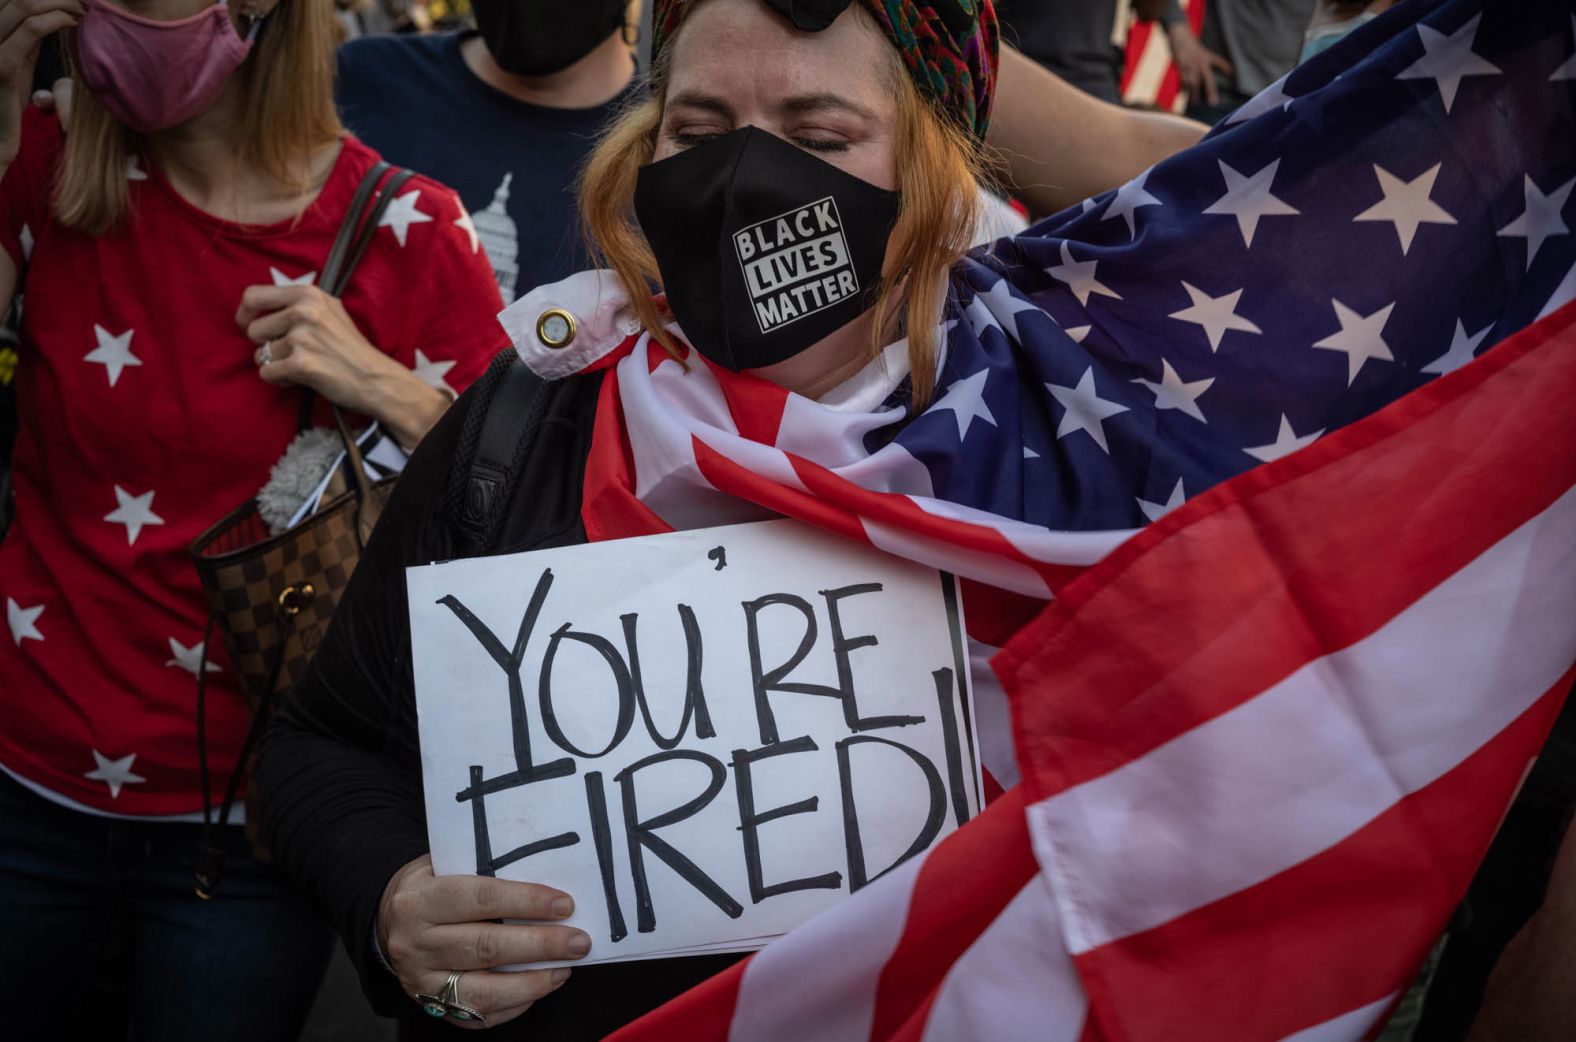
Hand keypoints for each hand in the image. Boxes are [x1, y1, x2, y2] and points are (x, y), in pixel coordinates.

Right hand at [0, 0, 82, 172]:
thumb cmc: (8, 99)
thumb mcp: (18, 60)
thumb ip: (27, 36)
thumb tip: (50, 13)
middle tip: (83, 2)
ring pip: (24, 5)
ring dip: (60, 3)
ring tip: (82, 11)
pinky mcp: (1, 65)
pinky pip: (30, 30)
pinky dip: (56, 20)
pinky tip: (73, 23)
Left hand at [236, 282, 447, 447]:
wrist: (376, 378)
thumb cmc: (351, 348)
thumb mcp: (330, 311)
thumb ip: (298, 303)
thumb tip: (256, 306)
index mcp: (308, 294)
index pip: (253, 296)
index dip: (244, 314)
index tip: (248, 326)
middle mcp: (304, 312)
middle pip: (254, 330)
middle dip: (265, 345)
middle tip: (288, 353)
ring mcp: (303, 338)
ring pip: (261, 354)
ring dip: (276, 364)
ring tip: (301, 366)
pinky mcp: (302, 364)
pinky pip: (267, 373)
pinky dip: (279, 379)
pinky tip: (300, 378)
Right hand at [378, 855, 589, 1029]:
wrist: (388, 920)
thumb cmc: (432, 885)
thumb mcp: (446, 864)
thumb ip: (487, 872)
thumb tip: (547, 882)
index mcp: (420, 900)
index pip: (480, 899)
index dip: (526, 902)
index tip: (564, 905)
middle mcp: (415, 943)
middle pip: (485, 947)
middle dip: (540, 945)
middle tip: (578, 941)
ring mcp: (421, 980)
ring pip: (483, 990)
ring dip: (532, 982)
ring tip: (565, 968)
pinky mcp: (431, 1006)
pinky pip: (478, 1015)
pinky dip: (515, 1004)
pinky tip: (540, 987)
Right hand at [1166, 22, 1232, 107]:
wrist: (1180, 35)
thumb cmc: (1192, 47)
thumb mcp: (1203, 54)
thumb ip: (1207, 65)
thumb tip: (1213, 77)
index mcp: (1208, 58)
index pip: (1222, 65)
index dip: (1229, 72)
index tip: (1235, 81)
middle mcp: (1201, 62)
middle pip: (1208, 79)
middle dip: (1211, 91)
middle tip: (1214, 103)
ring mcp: (1191, 65)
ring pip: (1193, 82)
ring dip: (1193, 93)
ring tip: (1195, 103)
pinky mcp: (1181, 66)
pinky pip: (1182, 79)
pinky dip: (1181, 88)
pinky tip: (1181, 94)